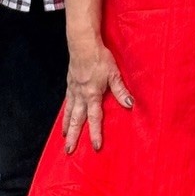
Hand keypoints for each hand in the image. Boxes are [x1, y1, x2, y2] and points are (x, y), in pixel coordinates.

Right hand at [62, 35, 133, 152]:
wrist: (83, 44)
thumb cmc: (100, 58)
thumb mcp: (114, 74)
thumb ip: (121, 91)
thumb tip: (130, 105)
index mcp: (92, 94)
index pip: (94, 118)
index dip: (95, 133)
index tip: (96, 147)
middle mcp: (80, 95)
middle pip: (76, 120)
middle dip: (73, 136)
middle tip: (69, 151)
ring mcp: (73, 90)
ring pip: (69, 113)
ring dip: (66, 127)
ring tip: (64, 138)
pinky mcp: (70, 84)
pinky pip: (67, 103)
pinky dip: (65, 113)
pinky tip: (65, 117)